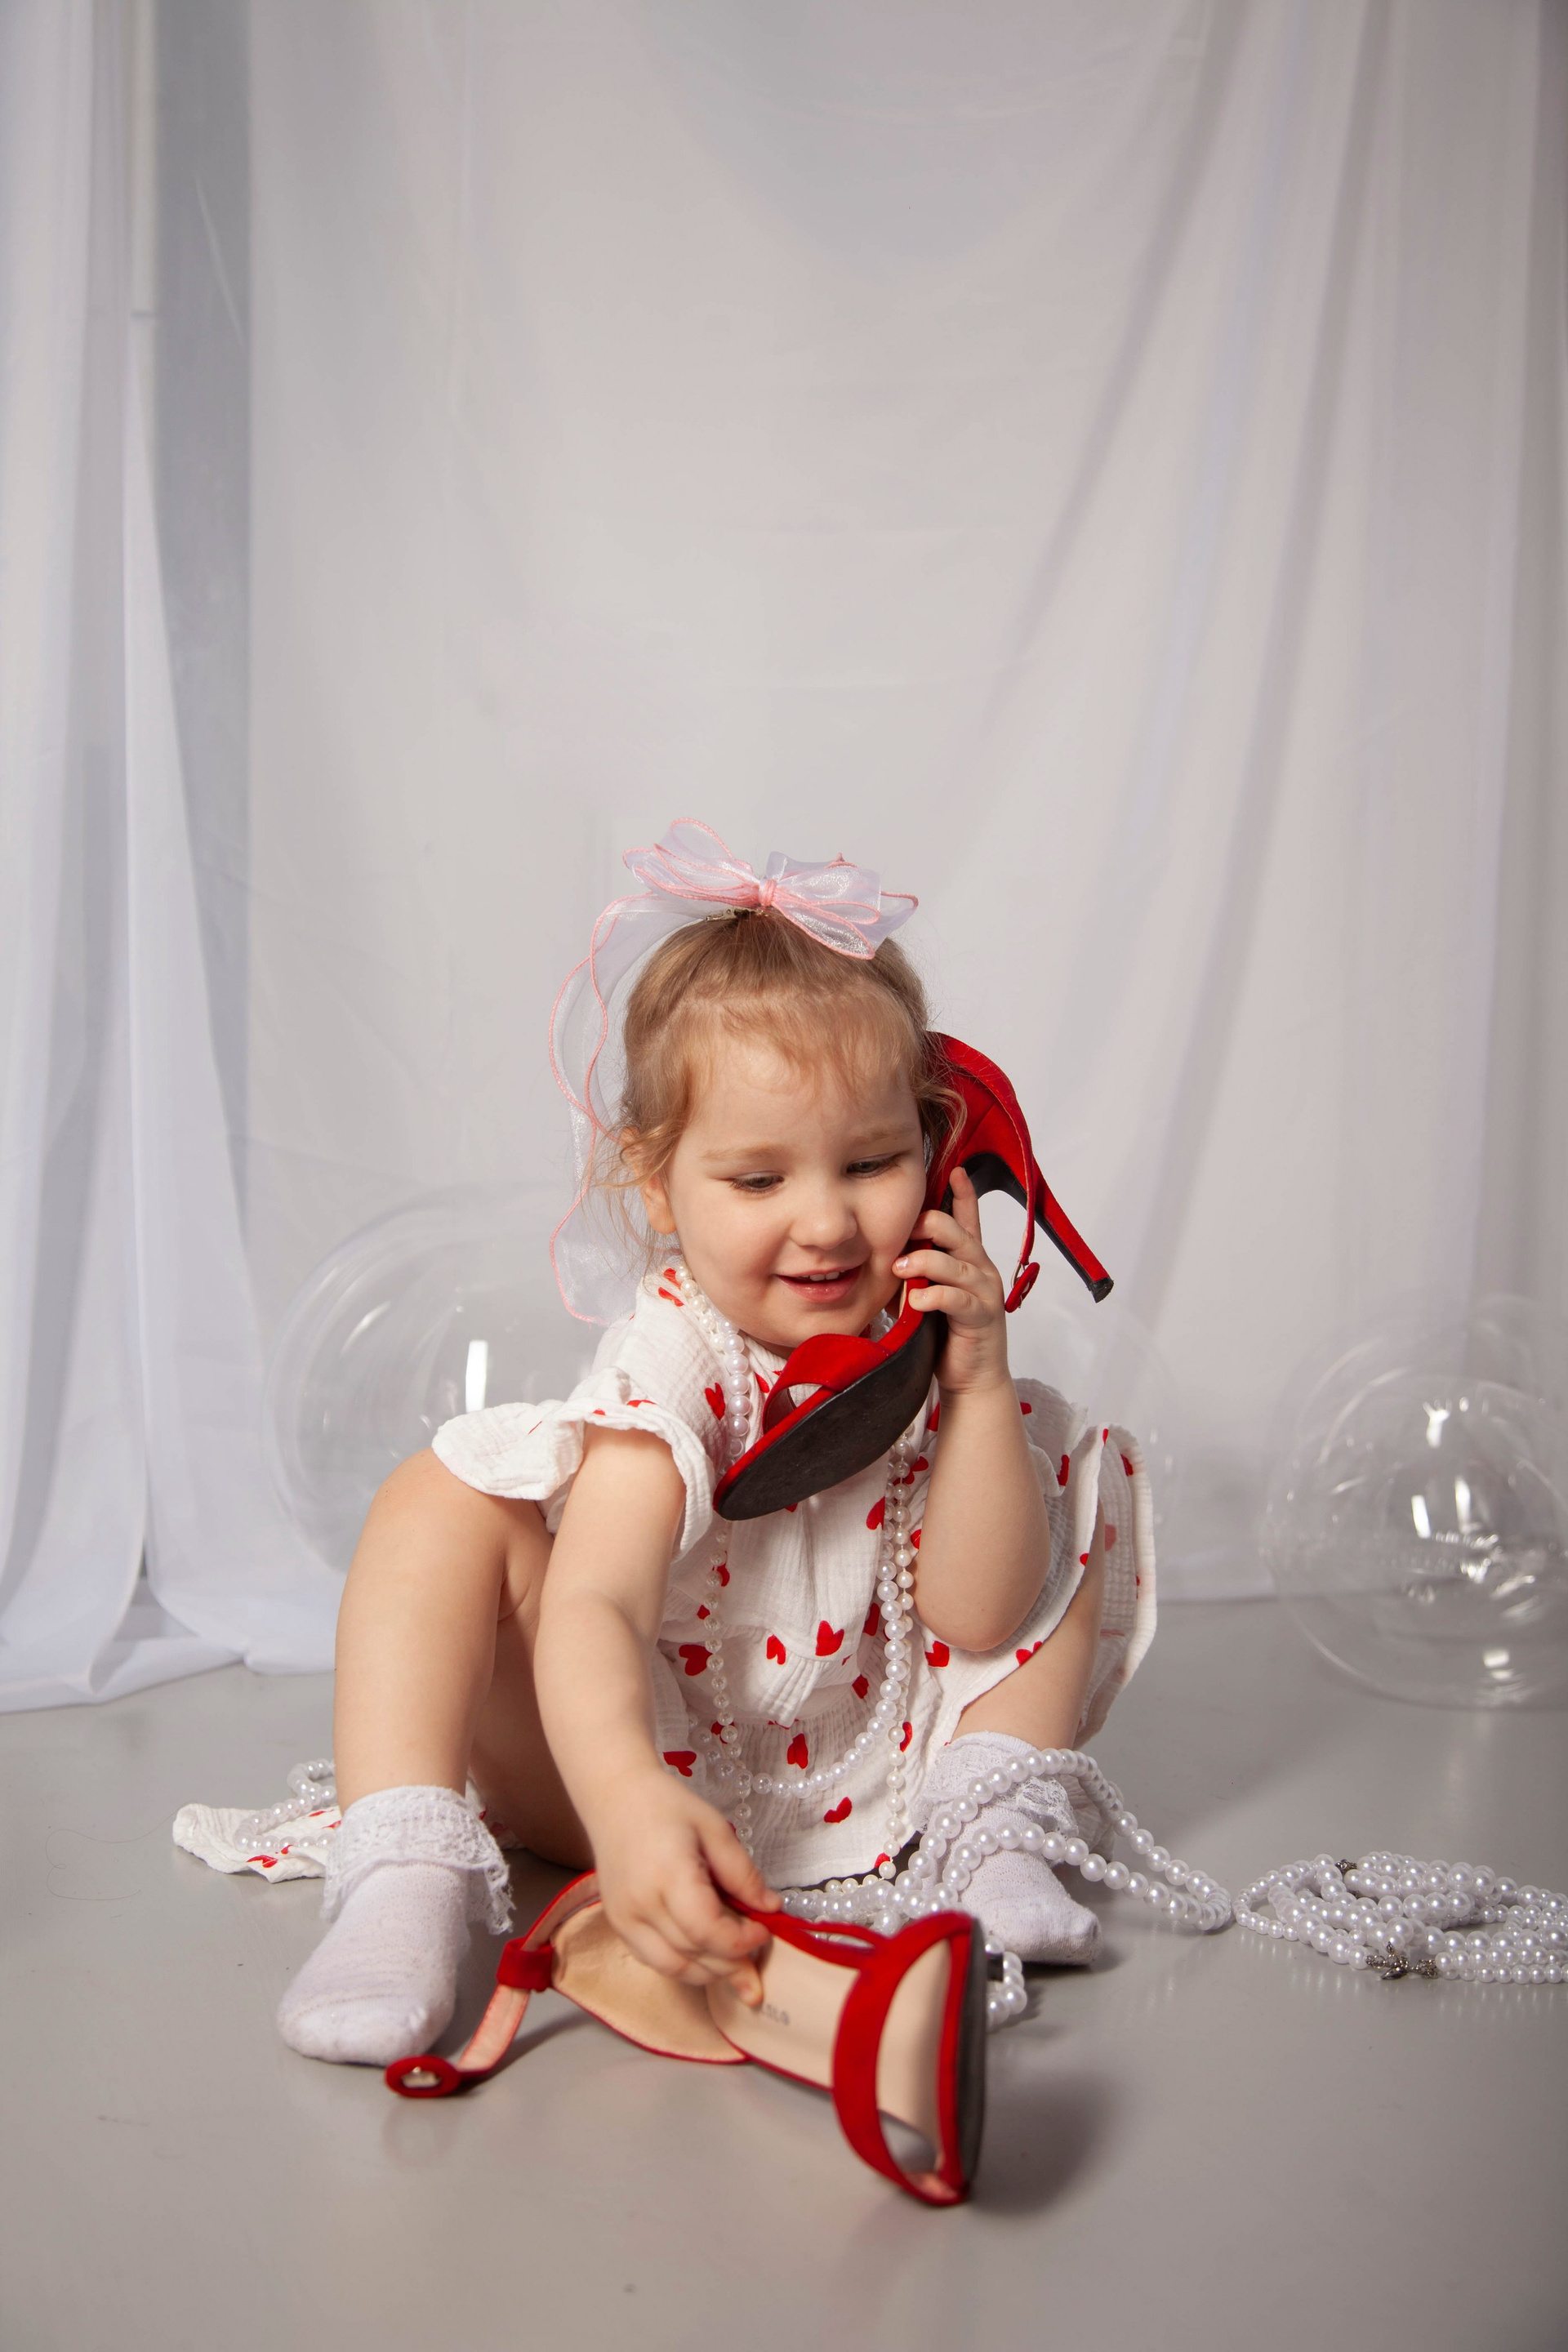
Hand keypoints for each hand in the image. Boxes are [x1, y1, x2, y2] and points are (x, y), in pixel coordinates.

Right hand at [591, 1771, 780, 2001]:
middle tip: (758, 1957)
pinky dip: (684, 1964)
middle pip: (694, 1955)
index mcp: (668, 1875)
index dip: (741, 1941)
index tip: (765, 1931)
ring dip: (709, 1972)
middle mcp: (640, 1905)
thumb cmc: (666, 1806)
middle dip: (732, 1963)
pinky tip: (705, 1954)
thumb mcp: (715, 1829)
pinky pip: (655, 1960)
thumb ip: (743, 1873)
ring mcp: (623, 1919)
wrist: (615, 1796)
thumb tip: (770, 1908)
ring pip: (673, 1968)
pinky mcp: (617, 1925)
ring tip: (736, 1963)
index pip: (708, 1931)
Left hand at [892, 1165, 1009, 1394]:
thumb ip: (913, 1272)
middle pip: (956, 1231)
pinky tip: (916, 1302)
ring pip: (955, 1262)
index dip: (963, 1192)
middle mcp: (980, 1269)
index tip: (954, 1169)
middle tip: (900, 1237)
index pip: (968, 1218)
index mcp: (968, 1259)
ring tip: (900, 1269)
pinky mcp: (981, 1317)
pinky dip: (933, 1297)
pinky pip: (957, 1299)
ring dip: (923, 1262)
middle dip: (927, 1226)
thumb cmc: (945, 1334)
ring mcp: (984, 1292)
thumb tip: (884, 1253)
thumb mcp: (924, 1293)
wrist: (971, 1377)